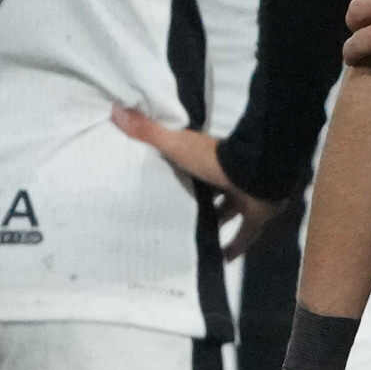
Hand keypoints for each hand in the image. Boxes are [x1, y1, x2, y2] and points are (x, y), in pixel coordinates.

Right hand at [112, 104, 284, 256]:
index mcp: (207, 160)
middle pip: (208, 192)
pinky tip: (219, 260)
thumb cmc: (214, 159)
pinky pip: (244, 235)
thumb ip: (147, 132)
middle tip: (171, 218)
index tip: (159, 184)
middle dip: (195, 202)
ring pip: (226, 212)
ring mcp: (242, 198)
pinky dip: (234, 247)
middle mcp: (225, 178)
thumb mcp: (175, 145)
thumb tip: (114, 109)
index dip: (177, 174)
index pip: (188, 167)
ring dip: (213, 224)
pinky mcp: (255, 216)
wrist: (255, 173)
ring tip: (190, 240)